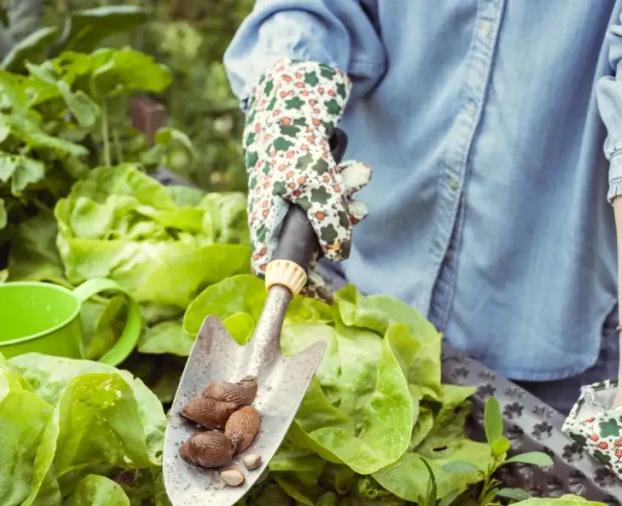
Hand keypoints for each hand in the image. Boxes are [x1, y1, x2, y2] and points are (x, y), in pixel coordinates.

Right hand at [243, 59, 370, 273]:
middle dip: (335, 235)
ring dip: (345, 207)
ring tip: (356, 179)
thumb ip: (329, 221)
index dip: (298, 284)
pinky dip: (342, 191)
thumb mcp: (317, 183)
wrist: (290, 95)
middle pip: (306, 247)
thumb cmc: (295, 141)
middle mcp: (274, 214)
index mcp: (265, 219)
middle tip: (356, 213)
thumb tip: (339, 255)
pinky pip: (327, 201)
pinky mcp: (304, 185)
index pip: (272, 268)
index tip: (327, 294)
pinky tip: (351, 172)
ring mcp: (289, 201)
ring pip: (322, 222)